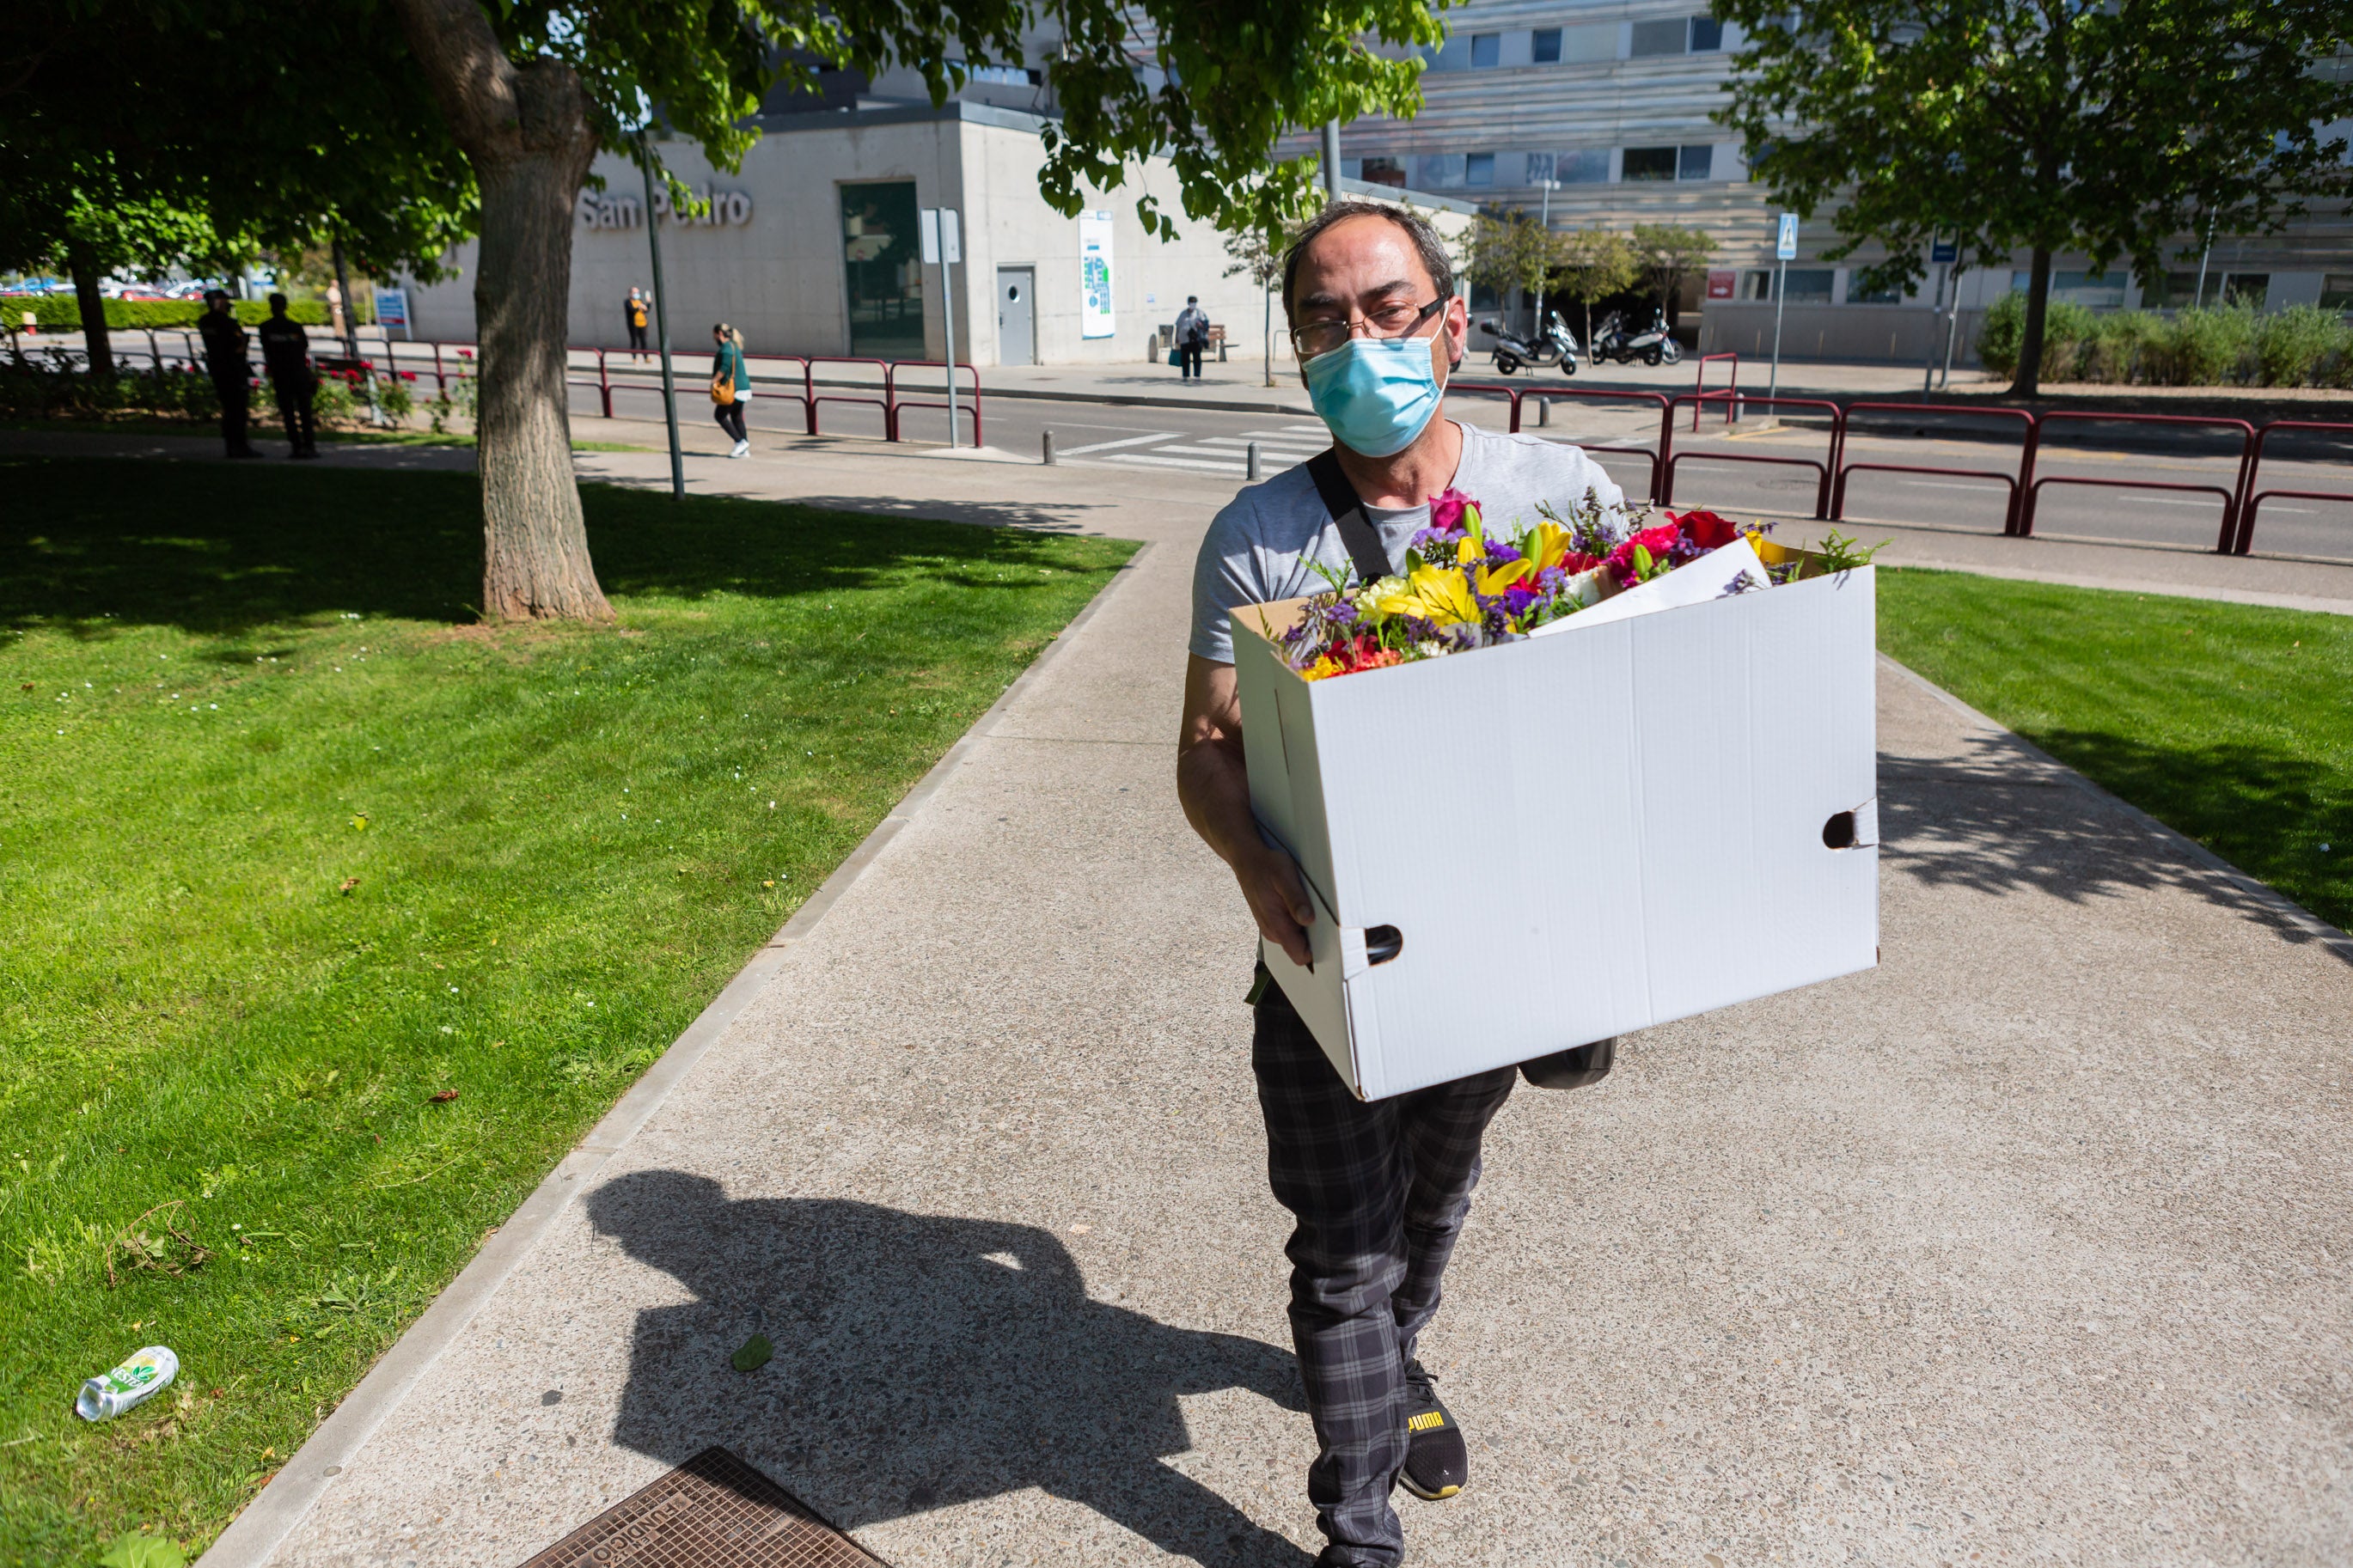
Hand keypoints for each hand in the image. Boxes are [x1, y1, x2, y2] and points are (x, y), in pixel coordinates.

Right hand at [1235, 844, 1314, 968]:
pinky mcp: (1273, 921)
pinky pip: (1291, 929)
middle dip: (1313, 936)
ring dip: (1305, 926)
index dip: (1316, 951)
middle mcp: (1273, 931)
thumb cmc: (1265, 866)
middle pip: (1301, 948)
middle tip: (1317, 912)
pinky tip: (1298, 903)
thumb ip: (1296, 900)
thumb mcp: (1284, 878)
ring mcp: (1272, 927)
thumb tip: (1308, 919)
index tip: (1327, 936)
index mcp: (1277, 925)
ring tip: (1306, 904)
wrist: (1246, 859)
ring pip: (1297, 938)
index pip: (1300, 956)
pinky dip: (1298, 919)